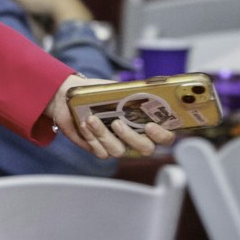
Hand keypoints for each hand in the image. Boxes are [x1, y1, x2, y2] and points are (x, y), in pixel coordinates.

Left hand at [49, 77, 176, 159]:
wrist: (74, 96)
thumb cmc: (101, 93)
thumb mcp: (118, 88)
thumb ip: (131, 91)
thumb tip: (143, 88)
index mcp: (146, 123)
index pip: (165, 136)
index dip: (162, 135)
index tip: (150, 125)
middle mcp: (136, 138)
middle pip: (145, 149)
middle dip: (131, 137)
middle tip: (117, 123)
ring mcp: (119, 145)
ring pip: (118, 151)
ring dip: (104, 135)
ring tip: (92, 119)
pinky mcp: (102, 149)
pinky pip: (101, 151)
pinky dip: (92, 138)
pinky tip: (84, 125)